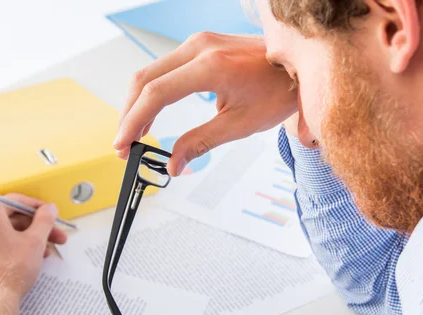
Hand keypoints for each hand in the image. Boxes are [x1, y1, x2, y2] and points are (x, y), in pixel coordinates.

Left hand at [0, 194, 67, 314]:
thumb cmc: (10, 273)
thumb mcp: (35, 241)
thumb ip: (45, 220)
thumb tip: (48, 209)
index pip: (16, 201)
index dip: (39, 207)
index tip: (51, 214)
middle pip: (12, 220)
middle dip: (37, 229)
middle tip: (56, 238)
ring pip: (5, 236)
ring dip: (27, 241)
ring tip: (44, 255)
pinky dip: (12, 251)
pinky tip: (26, 263)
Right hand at [113, 32, 297, 175]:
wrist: (298, 67)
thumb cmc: (278, 90)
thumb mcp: (240, 124)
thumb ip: (200, 143)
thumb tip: (173, 164)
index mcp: (210, 66)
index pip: (156, 93)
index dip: (134, 122)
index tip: (123, 144)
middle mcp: (200, 47)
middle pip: (145, 79)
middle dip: (129, 114)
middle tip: (124, 144)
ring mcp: (199, 42)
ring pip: (152, 71)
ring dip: (139, 102)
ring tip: (135, 132)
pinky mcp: (201, 45)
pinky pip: (166, 66)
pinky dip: (154, 90)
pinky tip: (152, 111)